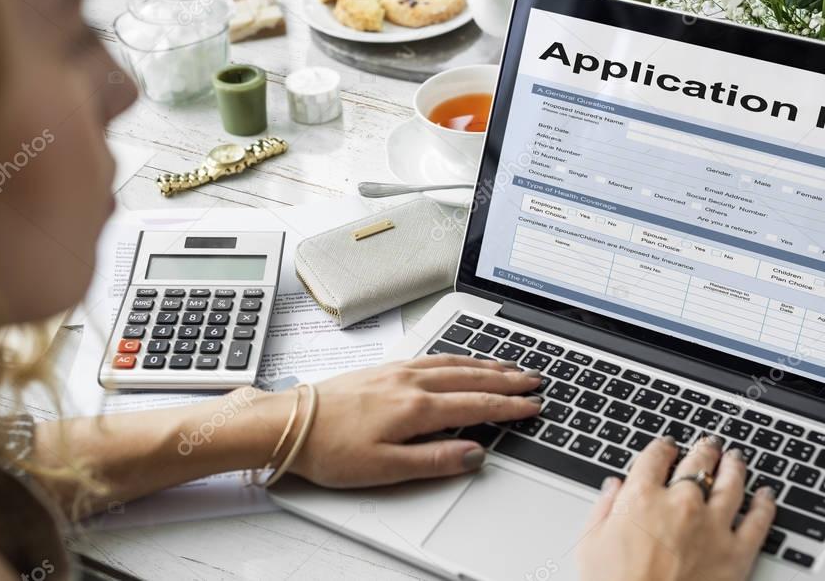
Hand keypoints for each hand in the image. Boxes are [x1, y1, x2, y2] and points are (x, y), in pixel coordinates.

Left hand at [289, 355, 541, 487]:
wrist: (289, 423)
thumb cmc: (330, 449)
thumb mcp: (385, 468)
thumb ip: (435, 460)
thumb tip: (475, 454)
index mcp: (416, 408)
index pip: (476, 404)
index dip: (509, 406)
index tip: (533, 406)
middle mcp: (410, 382)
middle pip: (470, 376)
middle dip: (507, 378)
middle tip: (534, 379)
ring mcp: (397, 371)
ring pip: (453, 362)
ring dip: (485, 364)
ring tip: (509, 366)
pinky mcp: (384, 368)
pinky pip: (433, 357)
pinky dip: (458, 357)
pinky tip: (461, 360)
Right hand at [577, 436, 776, 580]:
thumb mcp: (592, 544)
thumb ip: (603, 508)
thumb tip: (613, 487)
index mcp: (642, 497)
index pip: (656, 457)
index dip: (662, 447)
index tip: (666, 446)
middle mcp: (680, 504)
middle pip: (697, 462)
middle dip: (703, 449)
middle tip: (709, 444)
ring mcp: (712, 527)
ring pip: (731, 483)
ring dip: (735, 466)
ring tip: (736, 459)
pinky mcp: (736, 554)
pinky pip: (758, 521)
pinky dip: (765, 505)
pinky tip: (767, 496)